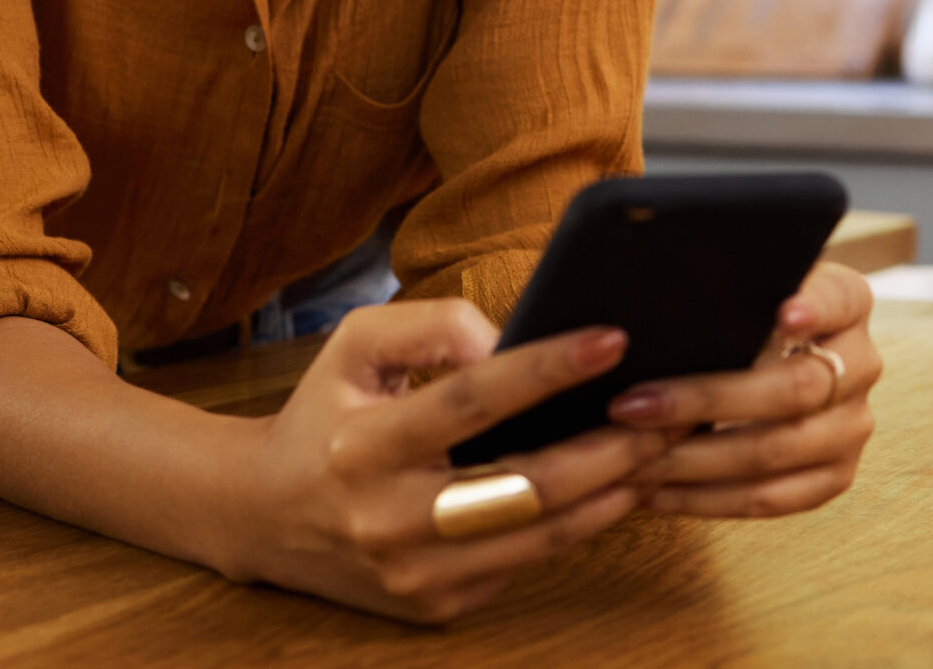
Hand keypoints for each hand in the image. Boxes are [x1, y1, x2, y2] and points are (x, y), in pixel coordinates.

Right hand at [223, 299, 667, 623]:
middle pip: (525, 487)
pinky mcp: (436, 607)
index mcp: (364, 447)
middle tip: (667, 410)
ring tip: (657, 448)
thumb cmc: (326, 412)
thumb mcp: (356, 344)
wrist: (265, 515)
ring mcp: (415, 575)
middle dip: (608, 447)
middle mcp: (387, 520)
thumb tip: (511, 341)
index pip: (469, 402)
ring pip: (540, 536)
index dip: (544, 369)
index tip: (612, 337)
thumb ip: (433, 325)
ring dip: (611, 492)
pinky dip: (575, 525)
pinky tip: (611, 488)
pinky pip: (524, 563)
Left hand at [609, 260, 879, 517]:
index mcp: (847, 302)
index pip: (835, 300)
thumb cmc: (739, 311)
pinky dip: (708, 499)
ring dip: (694, 460)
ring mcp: (853, 425)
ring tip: (631, 458)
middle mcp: (862, 363)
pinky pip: (772, 499)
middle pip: (794, 389)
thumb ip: (720, 286)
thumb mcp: (741, 284)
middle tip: (633, 406)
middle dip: (704, 400)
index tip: (784, 314)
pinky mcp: (835, 475)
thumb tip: (654, 287)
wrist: (773, 355)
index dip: (812, 308)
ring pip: (775, 451)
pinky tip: (656, 491)